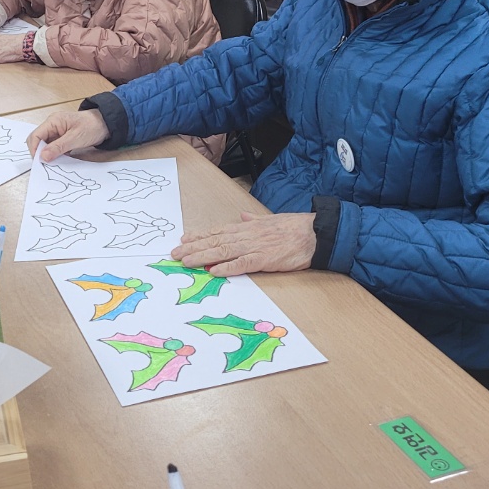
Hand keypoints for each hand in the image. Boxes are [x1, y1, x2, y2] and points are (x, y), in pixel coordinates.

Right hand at [27, 109, 109, 160]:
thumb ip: (58, 147)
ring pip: (45, 146)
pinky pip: (53, 148)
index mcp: (53, 121)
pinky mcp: (62, 139)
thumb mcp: (75, 138)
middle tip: (46, 165)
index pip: (35, 136)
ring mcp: (57, 133)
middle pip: (38, 141)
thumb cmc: (92, 126)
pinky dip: (55, 155)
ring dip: (48, 155)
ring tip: (54, 164)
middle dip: (40, 153)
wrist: (106, 124)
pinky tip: (60, 161)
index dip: (34, 149)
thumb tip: (42, 156)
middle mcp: (52, 126)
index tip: (39, 161)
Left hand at [171, 211, 315, 274]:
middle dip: (193, 247)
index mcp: (247, 227)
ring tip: (186, 261)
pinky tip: (214, 271)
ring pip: (223, 251)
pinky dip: (227, 267)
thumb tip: (243, 217)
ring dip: (203, 256)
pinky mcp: (264, 259)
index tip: (183, 239)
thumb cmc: (294, 227)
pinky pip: (242, 264)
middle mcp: (246, 235)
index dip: (199, 236)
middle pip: (215, 241)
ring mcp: (254, 247)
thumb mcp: (270, 220)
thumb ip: (254, 220)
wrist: (314, 233)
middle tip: (175, 253)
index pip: (217, 231)